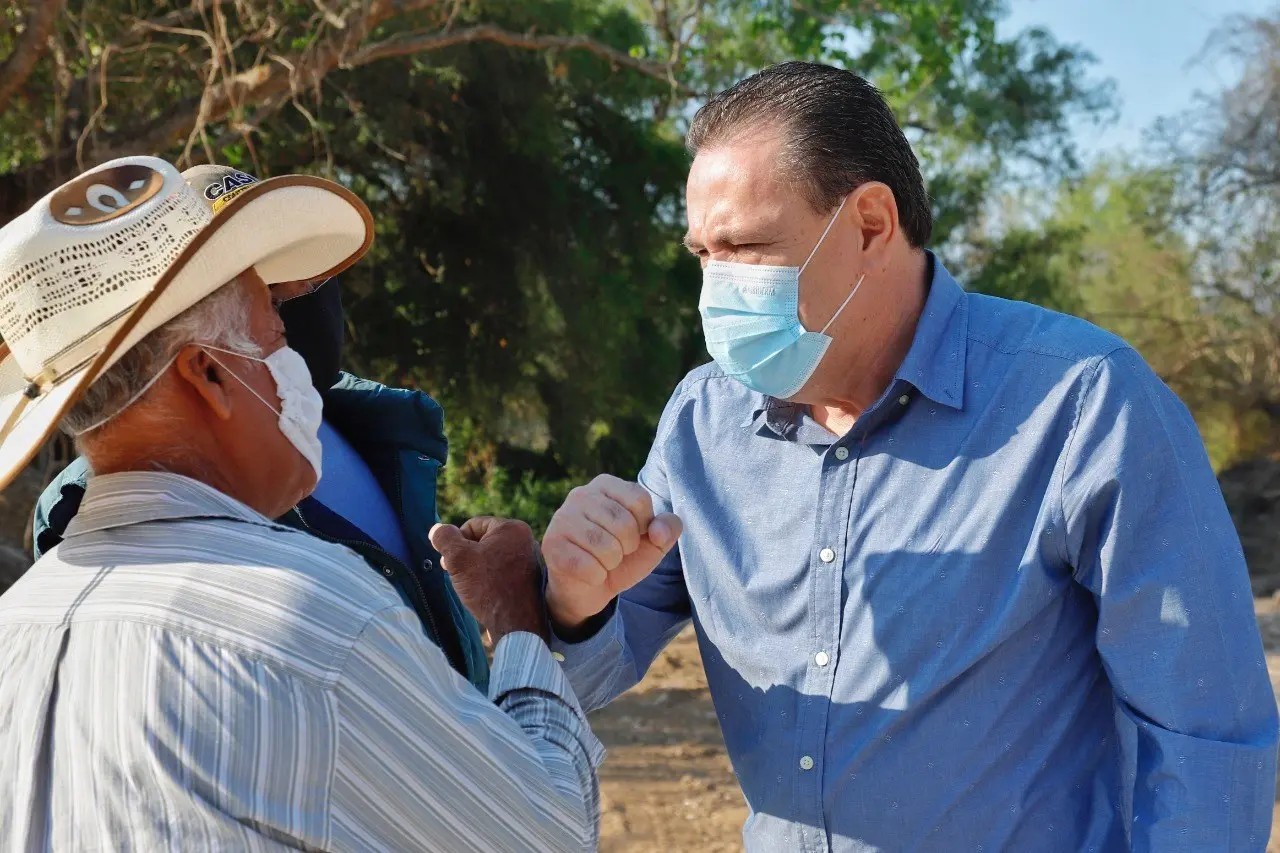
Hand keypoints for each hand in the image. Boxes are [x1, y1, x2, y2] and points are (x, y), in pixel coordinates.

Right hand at [429, 517, 548, 642]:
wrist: (516, 626)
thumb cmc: (488, 588)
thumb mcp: (458, 558)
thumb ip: (445, 538)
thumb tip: (438, 529)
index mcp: (513, 528)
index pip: (473, 525)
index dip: (457, 543)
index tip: (452, 562)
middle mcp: (526, 541)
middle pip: (483, 542)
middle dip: (466, 558)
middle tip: (458, 575)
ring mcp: (530, 561)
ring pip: (491, 559)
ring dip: (476, 571)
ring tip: (471, 587)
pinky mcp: (529, 580)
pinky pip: (502, 573)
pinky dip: (489, 581)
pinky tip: (484, 595)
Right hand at [542, 474, 682, 631]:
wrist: (590, 587)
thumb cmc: (622, 557)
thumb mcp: (654, 542)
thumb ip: (669, 528)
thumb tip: (658, 531)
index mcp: (605, 485)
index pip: (639, 499)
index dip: (644, 525)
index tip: (632, 534)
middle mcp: (580, 494)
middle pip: (624, 524)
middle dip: (627, 548)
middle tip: (614, 551)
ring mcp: (562, 518)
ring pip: (606, 547)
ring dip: (611, 563)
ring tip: (601, 561)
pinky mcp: (551, 545)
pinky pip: (588, 567)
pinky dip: (596, 576)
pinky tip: (586, 571)